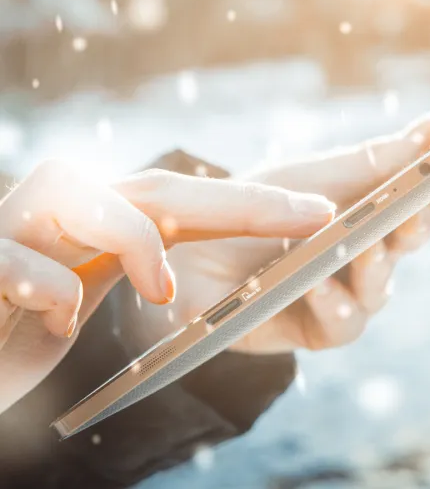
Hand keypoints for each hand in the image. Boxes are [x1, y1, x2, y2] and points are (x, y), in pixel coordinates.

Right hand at [0, 160, 334, 412]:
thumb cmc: (26, 316)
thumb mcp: (92, 286)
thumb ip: (139, 264)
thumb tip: (195, 268)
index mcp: (103, 216)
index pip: (189, 204)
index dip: (256, 206)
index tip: (320, 214)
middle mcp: (69, 204)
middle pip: (161, 190)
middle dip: (243, 204)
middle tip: (312, 216)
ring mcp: (22, 223)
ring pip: (87, 200)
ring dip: (134, 240)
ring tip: (158, 289)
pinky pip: (21, 263)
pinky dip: (47, 290)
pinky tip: (55, 318)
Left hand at [144, 112, 429, 353]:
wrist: (189, 253)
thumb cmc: (250, 208)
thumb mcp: (308, 177)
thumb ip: (369, 161)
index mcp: (362, 210)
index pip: (415, 201)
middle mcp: (360, 253)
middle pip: (404, 243)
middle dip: (411, 225)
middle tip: (409, 209)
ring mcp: (341, 292)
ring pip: (380, 287)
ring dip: (375, 267)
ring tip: (360, 249)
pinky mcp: (314, 327)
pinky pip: (342, 323)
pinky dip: (333, 303)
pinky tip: (316, 283)